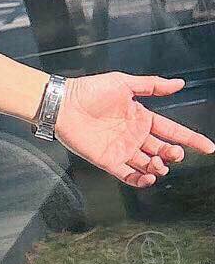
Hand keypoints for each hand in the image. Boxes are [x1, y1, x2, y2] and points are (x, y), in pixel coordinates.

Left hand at [54, 73, 214, 185]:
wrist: (63, 104)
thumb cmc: (90, 90)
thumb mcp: (123, 83)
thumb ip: (152, 85)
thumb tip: (180, 83)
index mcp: (142, 118)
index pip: (172, 130)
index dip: (191, 139)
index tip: (208, 147)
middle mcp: (135, 136)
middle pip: (162, 151)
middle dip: (173, 154)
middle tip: (174, 153)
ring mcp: (122, 150)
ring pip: (149, 165)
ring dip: (159, 168)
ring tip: (160, 164)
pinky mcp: (108, 161)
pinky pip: (128, 176)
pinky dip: (141, 180)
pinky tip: (149, 178)